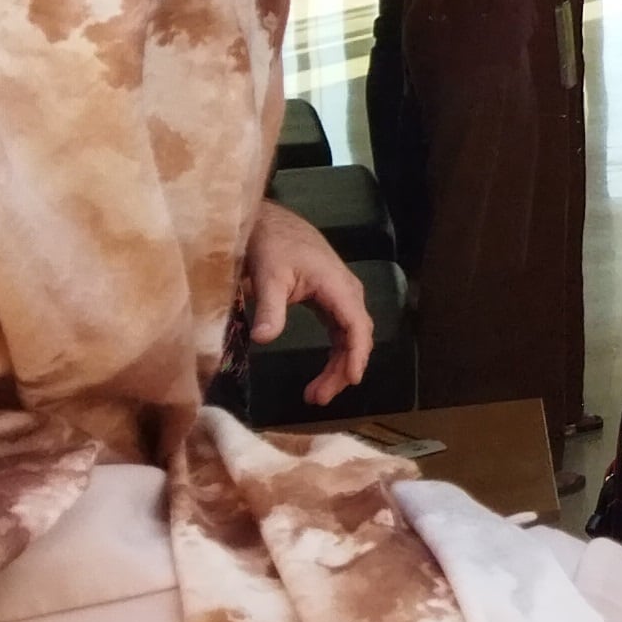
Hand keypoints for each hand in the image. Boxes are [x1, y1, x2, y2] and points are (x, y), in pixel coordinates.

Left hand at [240, 199, 372, 408]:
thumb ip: (269, 307)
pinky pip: (341, 332)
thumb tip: (265, 339)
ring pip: (350, 337)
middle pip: (356, 336)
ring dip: (339, 365)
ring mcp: (341, 296)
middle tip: (317, 398)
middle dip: (343, 369)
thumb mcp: (268, 275)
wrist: (270, 223)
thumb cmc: (271, 245)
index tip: (352, 380)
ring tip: (316, 393)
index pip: (356, 326)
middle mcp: (346, 292)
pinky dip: (336, 354)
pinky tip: (325, 371)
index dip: (356, 355)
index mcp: (337, 286)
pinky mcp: (330, 299)